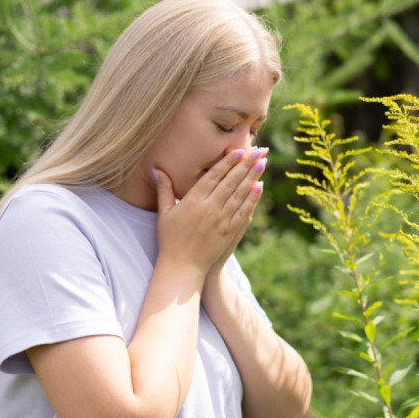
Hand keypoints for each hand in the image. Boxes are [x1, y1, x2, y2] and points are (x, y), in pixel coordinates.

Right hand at [152, 149, 265, 277]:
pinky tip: (260, 187)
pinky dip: (253, 199)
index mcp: (193, 201)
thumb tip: (156, 168)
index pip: (214, 176)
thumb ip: (164, 189)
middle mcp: (210, 208)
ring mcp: (222, 221)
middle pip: (231, 181)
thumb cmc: (170, 240)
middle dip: (245, 164)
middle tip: (258, 150)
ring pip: (240, 194)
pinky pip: (244, 211)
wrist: (182, 267)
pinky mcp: (230, 232)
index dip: (228, 162)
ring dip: (252, 177)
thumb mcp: (164, 213)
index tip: (239, 150)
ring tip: (262, 163)